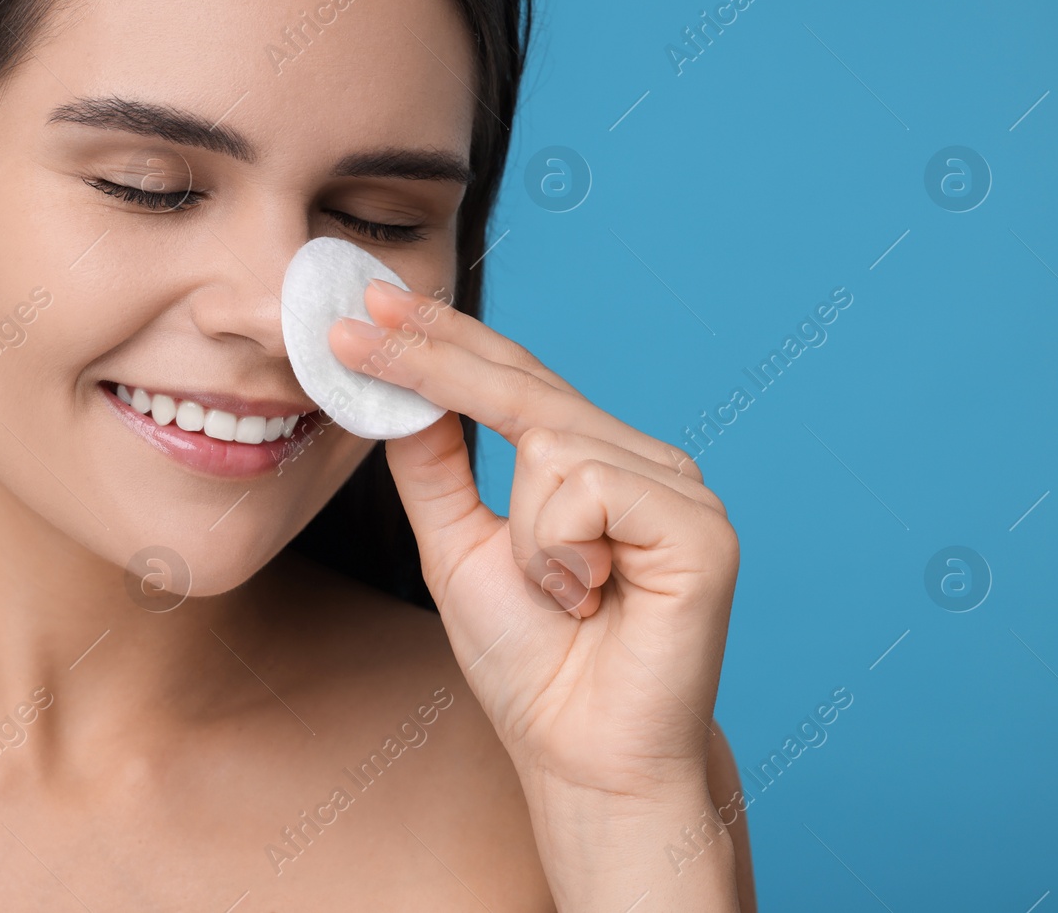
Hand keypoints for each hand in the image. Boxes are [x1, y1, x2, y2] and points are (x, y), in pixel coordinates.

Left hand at [328, 278, 741, 908]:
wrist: (584, 756)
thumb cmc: (531, 664)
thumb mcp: (458, 549)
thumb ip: (436, 469)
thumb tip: (399, 392)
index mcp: (592, 463)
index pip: (512, 380)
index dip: (442, 337)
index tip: (370, 301)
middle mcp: (641, 463)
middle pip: (526, 384)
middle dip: (433, 354)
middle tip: (356, 320)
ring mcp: (679, 489)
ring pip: (550, 441)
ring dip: (523, 533)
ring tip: (559, 595)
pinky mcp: (701, 528)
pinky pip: (585, 487)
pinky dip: (559, 547)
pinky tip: (591, 596)